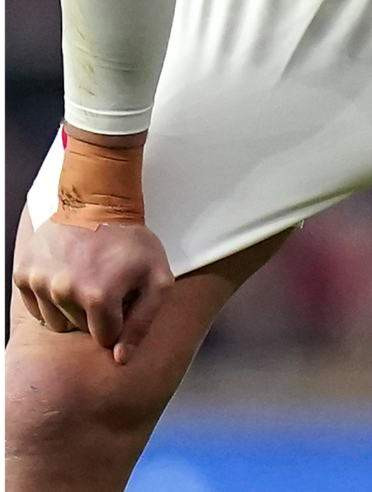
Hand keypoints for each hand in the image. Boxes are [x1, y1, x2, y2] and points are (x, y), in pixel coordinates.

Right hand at [12, 218, 173, 364]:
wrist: (97, 202)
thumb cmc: (133, 243)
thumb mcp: (157, 279)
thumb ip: (142, 322)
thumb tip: (120, 359)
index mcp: (99, 296)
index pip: (105, 338)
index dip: (118, 321)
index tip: (123, 299)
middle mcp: (64, 292)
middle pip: (79, 329)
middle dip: (95, 313)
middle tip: (106, 283)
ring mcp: (40, 282)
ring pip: (55, 321)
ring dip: (71, 308)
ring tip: (86, 279)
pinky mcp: (23, 274)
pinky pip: (36, 308)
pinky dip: (50, 299)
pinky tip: (66, 275)